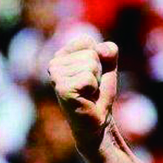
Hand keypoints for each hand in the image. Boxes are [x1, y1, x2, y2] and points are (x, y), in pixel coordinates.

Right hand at [48, 38, 118, 152]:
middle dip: (98, 72)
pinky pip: (88, 78)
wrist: (97, 122)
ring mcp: (55, 76)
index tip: (91, 76)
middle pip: (91, 54)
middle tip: (90, 88)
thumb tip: (101, 50)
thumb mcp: (107, 67)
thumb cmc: (98, 95)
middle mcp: (54, 64)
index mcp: (61, 56)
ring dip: (96, 81)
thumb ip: (109, 51)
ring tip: (88, 93)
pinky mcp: (61, 88)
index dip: (98, 59)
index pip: (87, 41)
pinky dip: (93, 88)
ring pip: (91, 64)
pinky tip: (85, 98)